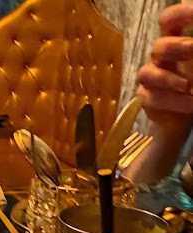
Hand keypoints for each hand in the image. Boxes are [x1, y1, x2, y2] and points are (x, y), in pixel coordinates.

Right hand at [137, 3, 192, 126]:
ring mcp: (151, 80)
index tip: (192, 13)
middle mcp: (160, 58)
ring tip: (187, 86)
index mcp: (175, 41)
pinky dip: (173, 101)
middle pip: (158, 47)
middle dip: (174, 47)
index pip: (168, 21)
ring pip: (146, 74)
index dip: (177, 15)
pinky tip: (190, 104)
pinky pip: (153, 98)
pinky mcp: (148, 100)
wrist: (183, 116)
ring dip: (167, 79)